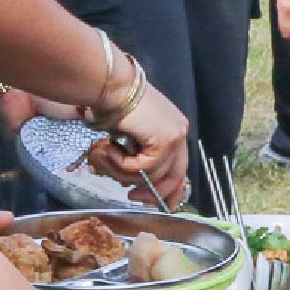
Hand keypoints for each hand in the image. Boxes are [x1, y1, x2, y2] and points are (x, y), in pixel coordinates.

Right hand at [98, 82, 190, 203]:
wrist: (109, 85)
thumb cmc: (112, 104)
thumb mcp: (131, 135)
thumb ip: (140, 155)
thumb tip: (136, 183)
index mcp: (174, 128)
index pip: (179, 166)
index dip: (170, 189)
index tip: (157, 203)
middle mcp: (180, 131)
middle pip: (176, 176)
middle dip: (155, 193)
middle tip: (133, 197)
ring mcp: (175, 136)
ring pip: (154, 175)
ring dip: (126, 172)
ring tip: (109, 156)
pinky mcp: (165, 140)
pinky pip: (144, 169)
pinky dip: (123, 164)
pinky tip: (112, 148)